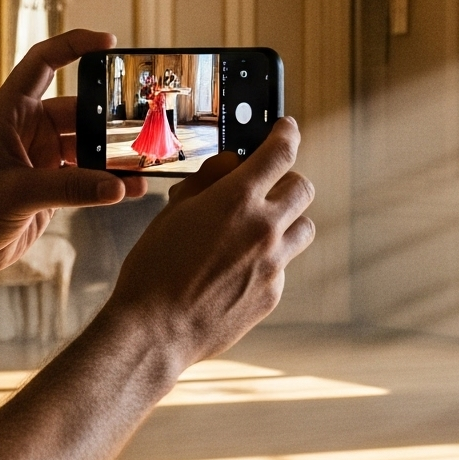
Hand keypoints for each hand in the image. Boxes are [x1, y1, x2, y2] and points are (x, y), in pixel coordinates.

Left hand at [0, 28, 140, 282]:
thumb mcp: (16, 194)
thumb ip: (69, 189)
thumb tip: (118, 186)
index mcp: (10, 112)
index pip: (44, 62)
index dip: (74, 45)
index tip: (109, 43)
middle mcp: (28, 128)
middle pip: (79, 110)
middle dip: (110, 117)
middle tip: (144, 122)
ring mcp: (42, 156)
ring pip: (88, 145)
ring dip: (114, 154)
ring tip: (145, 162)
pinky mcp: (51, 184)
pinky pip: (88, 175)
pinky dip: (109, 180)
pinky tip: (132, 188)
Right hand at [105, 117, 315, 366]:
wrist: (156, 330)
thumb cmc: (154, 268)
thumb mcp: (173, 210)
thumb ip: (208, 180)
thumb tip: (232, 163)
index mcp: (237, 200)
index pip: (281, 152)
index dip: (287, 134)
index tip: (286, 129)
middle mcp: (264, 228)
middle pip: (302, 188)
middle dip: (287, 180)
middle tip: (267, 185)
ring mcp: (274, 264)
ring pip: (304, 227)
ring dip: (286, 220)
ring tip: (256, 229)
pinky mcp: (273, 294)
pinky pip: (284, 265)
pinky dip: (269, 259)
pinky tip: (237, 268)